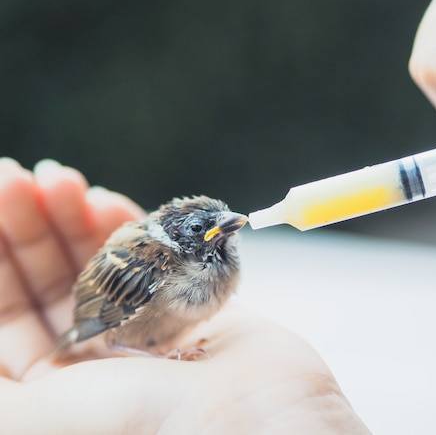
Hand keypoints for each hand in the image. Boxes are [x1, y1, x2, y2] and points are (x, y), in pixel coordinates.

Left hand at [0, 158, 367, 433]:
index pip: (6, 312)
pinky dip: (128, 225)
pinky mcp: (191, 302)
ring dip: (73, 219)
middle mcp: (95, 354)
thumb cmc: (150, 428)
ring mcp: (145, 324)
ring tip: (62, 181)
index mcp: (54, 385)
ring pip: (97, 262)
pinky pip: (153, 256)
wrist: (257, 421)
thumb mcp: (40, 419)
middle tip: (19, 179)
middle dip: (30, 228)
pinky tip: (105, 201)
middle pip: (47, 280)